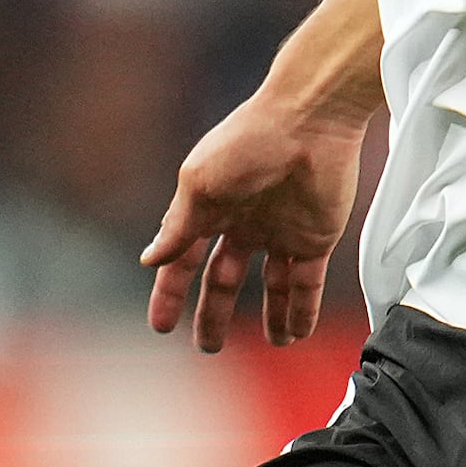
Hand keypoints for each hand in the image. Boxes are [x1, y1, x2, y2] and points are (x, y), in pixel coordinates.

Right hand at [142, 83, 368, 349]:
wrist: (310, 119)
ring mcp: (281, 232)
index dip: (170, 292)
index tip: (160, 325)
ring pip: (273, 286)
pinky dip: (302, 310)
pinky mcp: (316, 238)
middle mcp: (244, 223)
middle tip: (208, 347)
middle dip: (215, 313)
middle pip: (224, 279)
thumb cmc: (247, 142)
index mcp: (211, 208)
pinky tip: (295, 334)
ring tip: (274, 345)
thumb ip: (178, 225)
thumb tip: (149, 260)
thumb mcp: (201, 183)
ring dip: (272, 316)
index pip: (183, 260)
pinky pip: (307, 284)